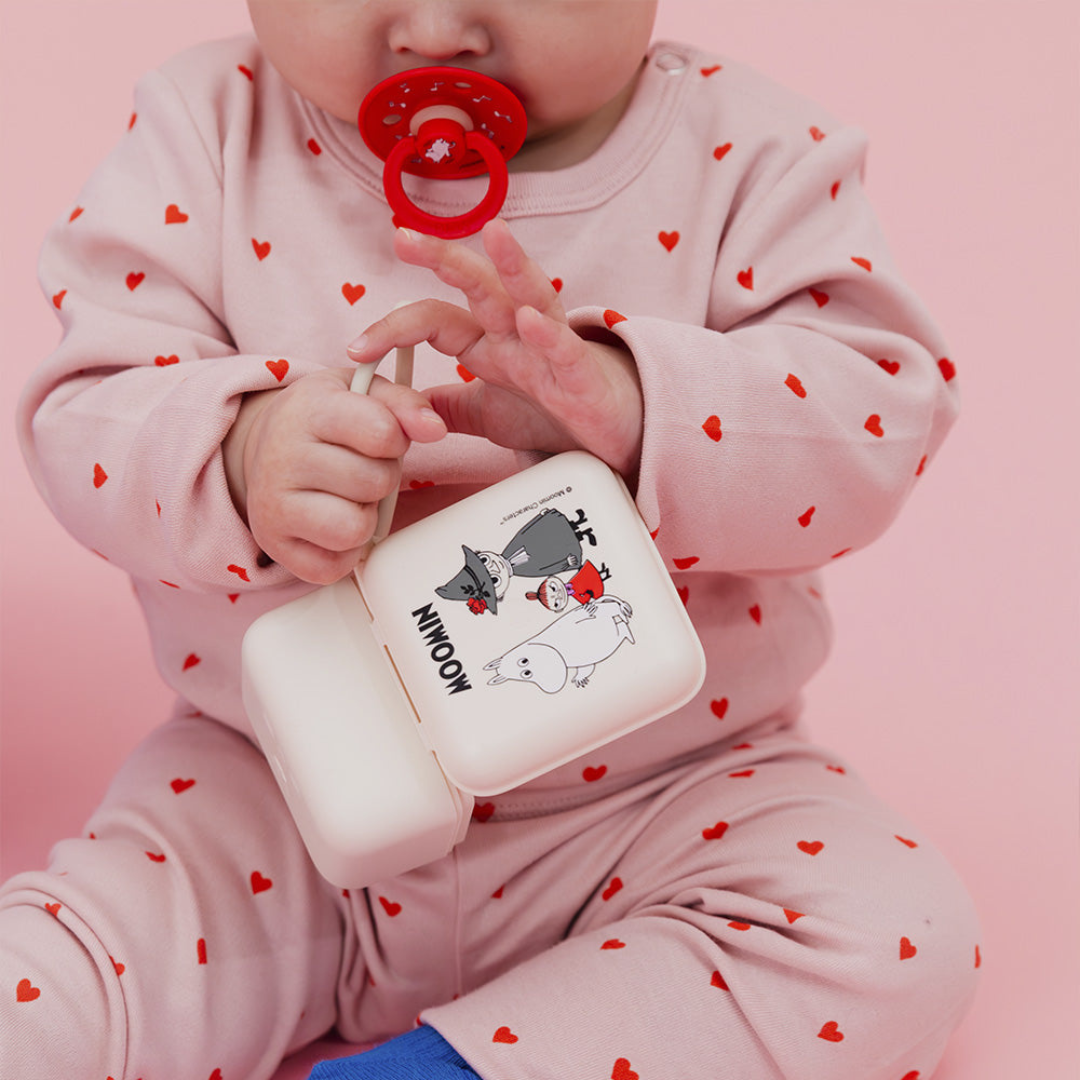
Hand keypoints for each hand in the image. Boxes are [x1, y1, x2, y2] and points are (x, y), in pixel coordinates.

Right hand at [225, 368, 445, 583]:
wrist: (263, 448)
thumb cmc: (322, 423)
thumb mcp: (363, 394)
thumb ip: (404, 405)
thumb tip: (433, 428)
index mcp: (309, 410)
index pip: (382, 432)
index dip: (396, 440)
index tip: (382, 438)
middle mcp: (283, 456)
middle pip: (375, 483)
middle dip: (381, 479)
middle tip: (359, 469)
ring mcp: (273, 503)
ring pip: (354, 529)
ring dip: (363, 517)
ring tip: (347, 498)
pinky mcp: (274, 545)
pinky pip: (333, 566)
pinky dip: (343, 552)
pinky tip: (332, 524)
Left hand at [347, 219, 643, 479]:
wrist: (616, 436)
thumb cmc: (556, 414)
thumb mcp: (489, 415)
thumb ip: (448, 405)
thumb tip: (401, 406)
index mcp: (490, 342)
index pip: (434, 321)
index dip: (392, 329)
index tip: (355, 351)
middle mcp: (517, 335)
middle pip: (479, 286)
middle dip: (445, 258)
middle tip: (405, 237)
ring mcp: (552, 351)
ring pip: (532, 296)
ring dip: (512, 265)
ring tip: (494, 233)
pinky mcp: (582, 378)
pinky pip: (565, 351)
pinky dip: (548, 334)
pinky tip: (530, 318)